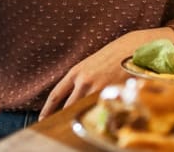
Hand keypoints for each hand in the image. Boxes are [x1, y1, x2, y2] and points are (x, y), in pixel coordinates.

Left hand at [39, 28, 173, 118]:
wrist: (132, 47)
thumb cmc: (112, 55)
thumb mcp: (91, 64)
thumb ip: (81, 79)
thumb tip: (74, 97)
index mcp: (76, 72)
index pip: (56, 94)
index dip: (47, 109)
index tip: (42, 118)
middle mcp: (84, 81)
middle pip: (68, 107)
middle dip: (64, 117)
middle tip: (60, 126)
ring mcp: (98, 88)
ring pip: (85, 110)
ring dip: (83, 117)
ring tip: (83, 123)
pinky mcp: (112, 93)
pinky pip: (101, 110)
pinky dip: (100, 116)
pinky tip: (102, 120)